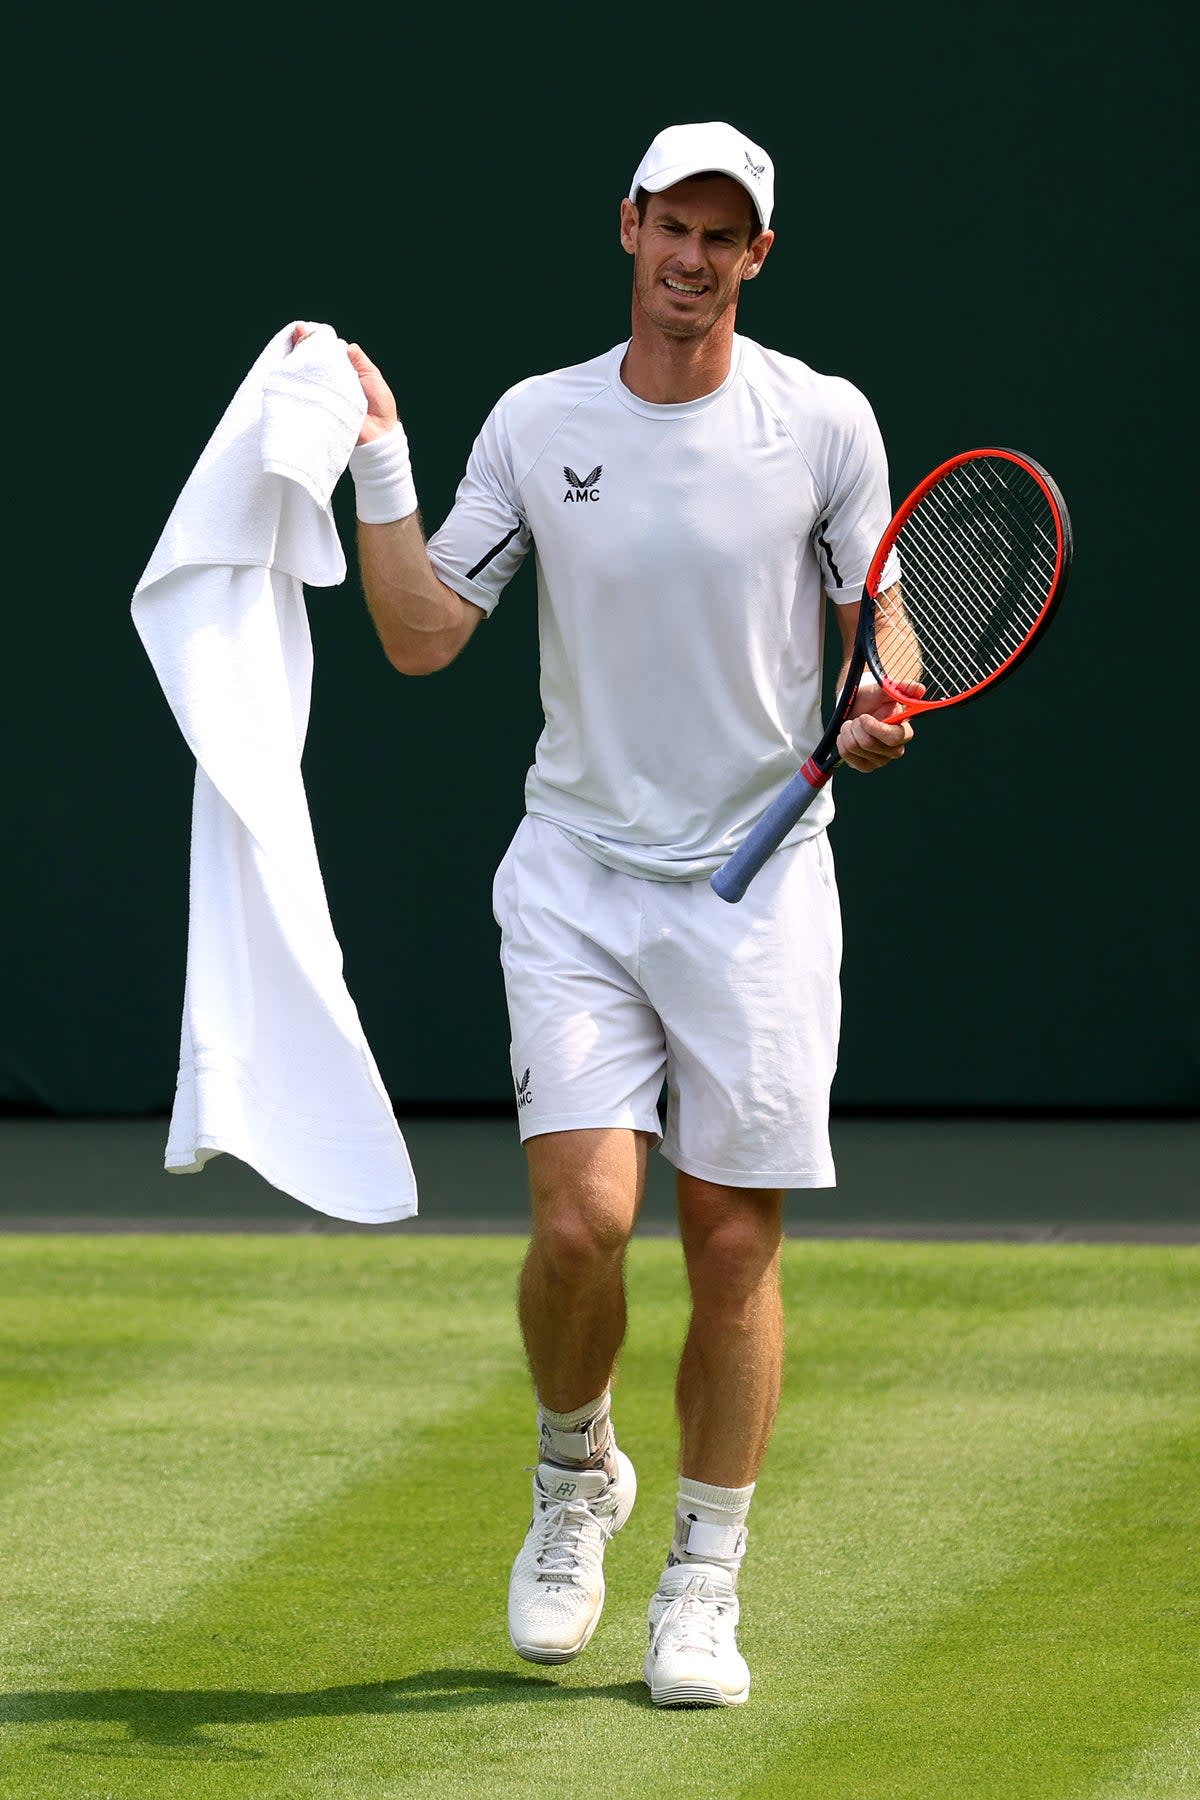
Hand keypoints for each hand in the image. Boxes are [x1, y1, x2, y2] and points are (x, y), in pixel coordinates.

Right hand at [290, 324, 398, 444]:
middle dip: (304, 345)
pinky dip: (302, 379)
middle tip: (298, 333)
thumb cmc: (380, 405)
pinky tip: (298, 366)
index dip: (316, 341)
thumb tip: (344, 344)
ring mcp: (323, 393)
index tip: (306, 330)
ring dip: (300, 359)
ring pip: (307, 373)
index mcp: (343, 372)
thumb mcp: (372, 375)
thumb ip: (358, 359)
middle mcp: (331, 381)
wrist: (379, 433)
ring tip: (297, 344)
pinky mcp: (319, 406)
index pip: (326, 352)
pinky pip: (308, 390)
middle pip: (313, 360)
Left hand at [836, 680, 923, 772]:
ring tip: (852, 724)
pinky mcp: (864, 766)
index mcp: (903, 733)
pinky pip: (846, 755)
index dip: (875, 728)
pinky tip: (848, 735)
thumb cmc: (873, 700)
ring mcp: (879, 760)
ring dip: (847, 731)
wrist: (857, 708)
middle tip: (858, 718)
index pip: (894, 738)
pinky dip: (842, 741)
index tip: (864, 717)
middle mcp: (894, 750)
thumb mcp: (885, 690)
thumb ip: (903, 688)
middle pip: (868, 744)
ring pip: (854, 748)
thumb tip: (920, 689)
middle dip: (856, 726)